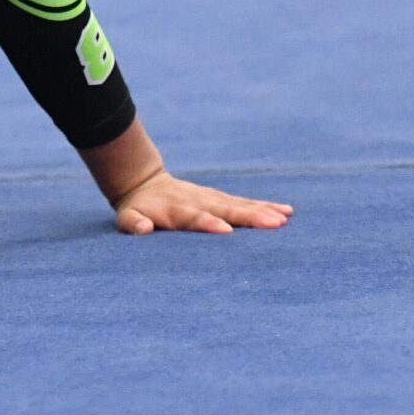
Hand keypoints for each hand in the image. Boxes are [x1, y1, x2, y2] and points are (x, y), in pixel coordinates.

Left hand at [110, 170, 292, 235]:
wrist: (146, 183)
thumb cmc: (137, 209)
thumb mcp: (127, 217)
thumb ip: (133, 223)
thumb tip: (143, 228)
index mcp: (177, 210)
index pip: (195, 218)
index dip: (209, 223)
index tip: (226, 231)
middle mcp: (200, 202)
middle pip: (226, 210)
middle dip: (248, 217)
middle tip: (272, 224)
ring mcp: (213, 199)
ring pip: (240, 205)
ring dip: (262, 212)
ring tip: (284, 219)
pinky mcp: (222, 199)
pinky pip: (246, 204)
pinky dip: (265, 207)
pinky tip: (286, 212)